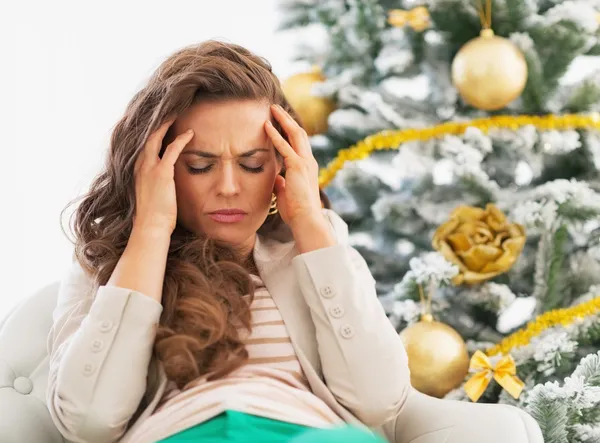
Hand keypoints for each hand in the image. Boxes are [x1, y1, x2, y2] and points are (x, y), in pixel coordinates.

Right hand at [133, 119, 193, 233]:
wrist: (150, 226)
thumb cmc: (154, 216)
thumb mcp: (153, 196)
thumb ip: (158, 185)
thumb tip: (167, 185)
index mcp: (138, 171)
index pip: (145, 146)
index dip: (154, 134)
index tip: (162, 125)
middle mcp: (141, 166)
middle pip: (148, 137)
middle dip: (158, 123)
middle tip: (169, 112)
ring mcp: (149, 168)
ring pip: (157, 138)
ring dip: (167, 125)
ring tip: (177, 114)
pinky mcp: (161, 172)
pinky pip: (172, 149)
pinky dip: (181, 139)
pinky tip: (190, 133)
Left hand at [264, 104, 324, 230]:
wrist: (306, 219)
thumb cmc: (296, 211)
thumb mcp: (286, 193)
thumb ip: (281, 183)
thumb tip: (276, 178)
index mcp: (307, 167)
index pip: (299, 143)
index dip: (290, 130)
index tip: (281, 120)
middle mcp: (308, 161)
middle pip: (299, 133)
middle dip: (288, 119)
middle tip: (276, 108)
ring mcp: (304, 162)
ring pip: (295, 133)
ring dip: (283, 119)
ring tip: (272, 108)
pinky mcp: (297, 166)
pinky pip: (284, 146)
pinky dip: (275, 135)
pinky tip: (266, 125)